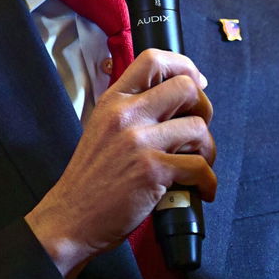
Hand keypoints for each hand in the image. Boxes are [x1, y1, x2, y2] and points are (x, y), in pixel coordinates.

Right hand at [25, 49, 215, 278]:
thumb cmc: (90, 179)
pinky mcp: (152, 171)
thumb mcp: (102, 128)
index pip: (153, 60)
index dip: (183, 65)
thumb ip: (132, 111)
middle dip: (204, 108)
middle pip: (185, 88)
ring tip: (198, 164)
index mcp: (113, 101)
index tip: (196, 81)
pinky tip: (201, 190)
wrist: (71, 218)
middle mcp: (126, 115)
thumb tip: (174, 99)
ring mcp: (139, 142)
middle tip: (198, 129)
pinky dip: (207, 181)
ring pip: (198, 127)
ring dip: (208, 149)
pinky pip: (199, 166)